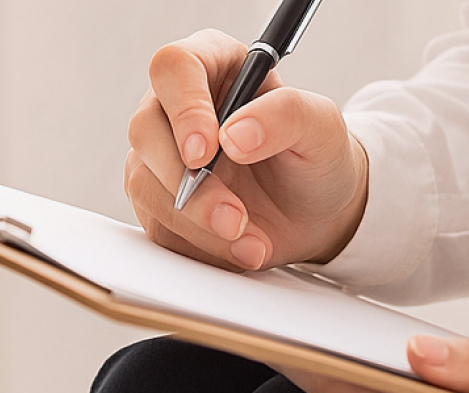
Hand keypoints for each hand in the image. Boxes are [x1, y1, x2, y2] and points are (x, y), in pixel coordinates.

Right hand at [125, 29, 367, 270]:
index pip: (174, 67)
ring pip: (145, 184)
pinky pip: (157, 225)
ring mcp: (160, 156)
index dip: (184, 108)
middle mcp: (176, 108)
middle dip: (188, 182)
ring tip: (250, 240)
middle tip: (235, 216)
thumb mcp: (323, 127)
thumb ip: (286, 115)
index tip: (206, 151)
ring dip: (195, 221)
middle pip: (146, 129)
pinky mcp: (158, 202)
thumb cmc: (317, 157)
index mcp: (213, 67)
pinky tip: (239, 249)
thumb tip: (233, 135)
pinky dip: (198, 245)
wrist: (315, 213)